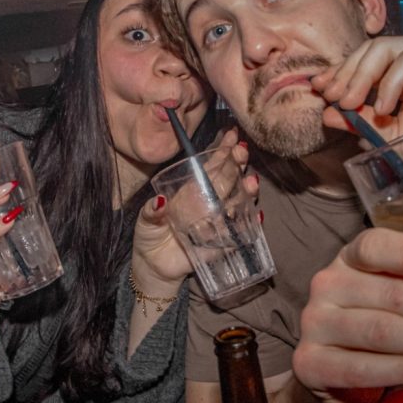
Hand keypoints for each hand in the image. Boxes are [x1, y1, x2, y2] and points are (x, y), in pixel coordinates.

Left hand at [133, 128, 254, 286]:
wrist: (153, 266)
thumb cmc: (150, 236)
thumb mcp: (146, 220)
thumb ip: (152, 211)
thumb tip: (159, 202)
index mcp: (192, 191)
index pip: (211, 167)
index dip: (222, 151)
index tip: (232, 136)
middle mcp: (208, 203)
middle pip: (228, 180)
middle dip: (236, 164)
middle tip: (241, 151)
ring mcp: (217, 222)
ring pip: (237, 203)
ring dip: (246, 192)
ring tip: (251, 182)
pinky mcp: (221, 243)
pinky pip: (238, 234)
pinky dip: (249, 226)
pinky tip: (257, 216)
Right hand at [291, 227, 402, 391]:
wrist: (330, 384)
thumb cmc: (377, 334)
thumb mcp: (396, 303)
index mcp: (349, 259)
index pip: (376, 245)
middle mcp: (327, 285)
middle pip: (391, 293)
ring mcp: (314, 325)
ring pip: (381, 330)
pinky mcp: (310, 364)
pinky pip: (360, 367)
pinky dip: (400, 368)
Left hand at [311, 37, 402, 172]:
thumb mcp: (397, 137)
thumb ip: (365, 123)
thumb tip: (328, 113)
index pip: (363, 61)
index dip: (340, 72)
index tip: (320, 91)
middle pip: (370, 49)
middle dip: (347, 71)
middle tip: (333, 97)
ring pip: (388, 47)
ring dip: (364, 74)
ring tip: (353, 103)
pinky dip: (393, 80)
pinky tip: (386, 105)